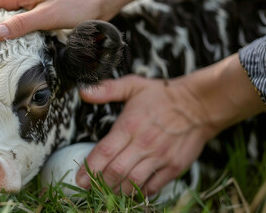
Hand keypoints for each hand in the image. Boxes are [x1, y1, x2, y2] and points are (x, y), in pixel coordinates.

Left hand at [75, 54, 264, 194]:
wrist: (199, 104)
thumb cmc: (163, 95)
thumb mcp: (133, 85)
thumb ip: (107, 89)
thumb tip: (84, 92)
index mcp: (129, 125)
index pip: (104, 151)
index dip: (89, 167)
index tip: (79, 178)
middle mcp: (143, 143)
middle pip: (116, 171)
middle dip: (99, 183)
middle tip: (88, 189)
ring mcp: (159, 157)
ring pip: (133, 182)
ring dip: (117, 191)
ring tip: (106, 194)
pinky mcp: (174, 166)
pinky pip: (154, 186)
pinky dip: (140, 193)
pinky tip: (131, 193)